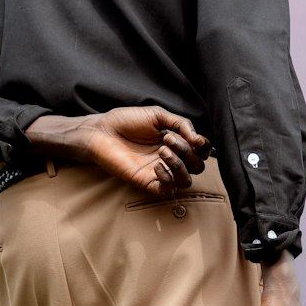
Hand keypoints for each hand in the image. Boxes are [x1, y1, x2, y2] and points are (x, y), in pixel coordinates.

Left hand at [26, 107, 208, 193]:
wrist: (101, 131)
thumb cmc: (126, 121)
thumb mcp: (157, 115)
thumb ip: (180, 123)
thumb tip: (198, 139)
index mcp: (176, 143)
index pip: (201, 152)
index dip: (204, 147)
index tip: (195, 139)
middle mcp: (171, 159)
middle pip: (197, 166)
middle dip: (187, 152)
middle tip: (167, 139)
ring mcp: (159, 172)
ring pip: (186, 181)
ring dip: (179, 165)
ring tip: (161, 151)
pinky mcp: (146, 182)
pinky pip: (167, 190)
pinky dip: (167, 179)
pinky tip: (156, 165)